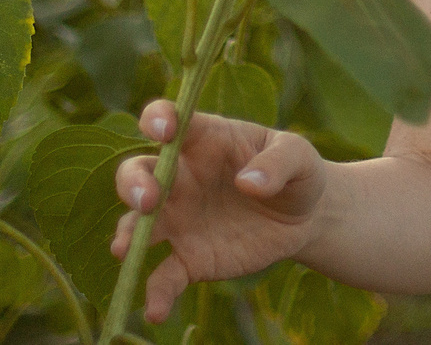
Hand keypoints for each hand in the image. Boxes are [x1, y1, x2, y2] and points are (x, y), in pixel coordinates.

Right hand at [109, 101, 328, 322]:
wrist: (305, 218)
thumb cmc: (296, 173)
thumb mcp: (299, 157)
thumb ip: (278, 163)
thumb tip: (248, 183)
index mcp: (206, 139)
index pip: (172, 120)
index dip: (159, 119)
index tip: (162, 130)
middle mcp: (182, 177)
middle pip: (139, 172)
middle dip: (133, 183)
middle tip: (147, 200)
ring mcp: (181, 219)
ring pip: (139, 223)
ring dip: (128, 233)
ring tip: (126, 248)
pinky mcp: (190, 257)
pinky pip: (164, 276)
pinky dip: (155, 293)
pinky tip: (155, 311)